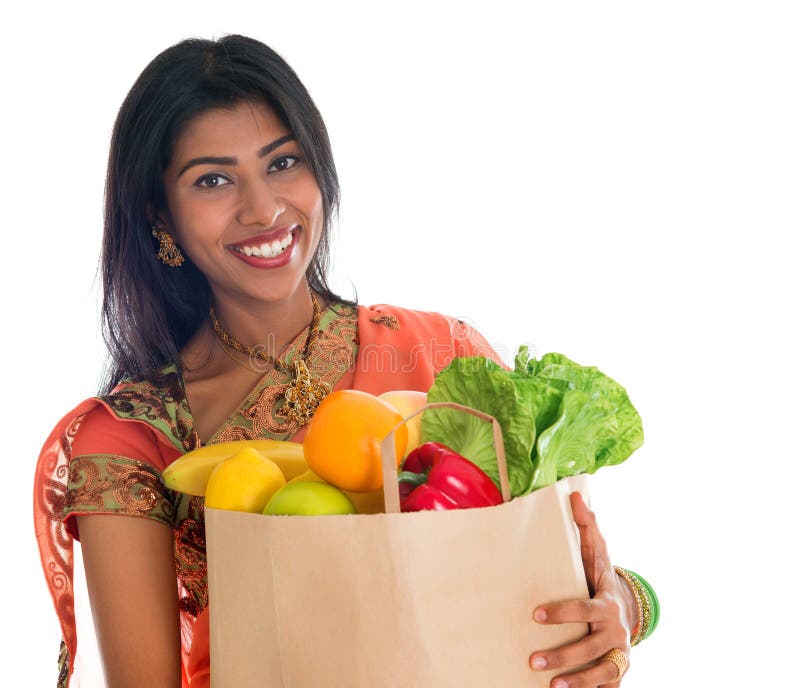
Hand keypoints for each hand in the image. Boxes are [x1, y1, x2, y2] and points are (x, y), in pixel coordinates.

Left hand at [528, 492, 632, 686]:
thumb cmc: (599, 576)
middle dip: (562, 653)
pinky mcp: (617, 671)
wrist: (626, 606)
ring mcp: (618, 652)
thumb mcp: (595, 552)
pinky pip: (607, 686)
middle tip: (532, 658)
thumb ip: (585, 527)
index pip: (585, 608)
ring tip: (548, 684)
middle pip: (589, 644)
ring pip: (599, 671)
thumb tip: (573, 494)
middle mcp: (615, 629)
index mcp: (607, 601)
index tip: (535, 615)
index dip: (562, 612)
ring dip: (575, 680)